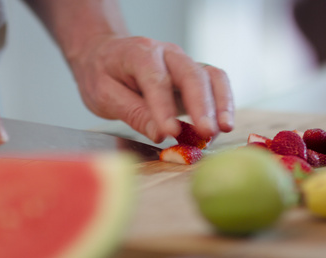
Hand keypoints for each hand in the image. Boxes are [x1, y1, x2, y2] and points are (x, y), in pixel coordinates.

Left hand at [69, 35, 233, 142]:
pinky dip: (224, 103)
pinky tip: (224, 125)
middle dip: (201, 106)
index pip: (156, 80)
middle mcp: (167, 53)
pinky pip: (216, 84)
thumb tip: (160, 134)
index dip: (164, 107)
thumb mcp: (104, 95)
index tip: (170, 132)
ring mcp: (184, 62)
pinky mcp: (194, 75)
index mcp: (139, 54)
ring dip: (221, 104)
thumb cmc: (102, 74)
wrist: (105, 54)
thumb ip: (133, 112)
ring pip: (211, 77)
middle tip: (206, 132)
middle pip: (192, 75)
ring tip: (223, 129)